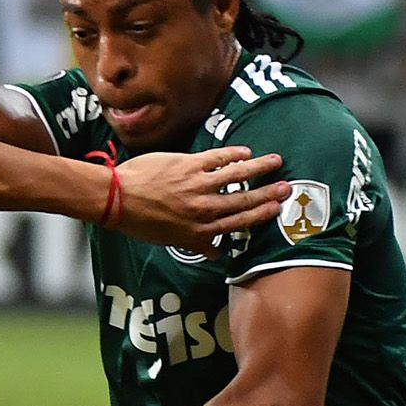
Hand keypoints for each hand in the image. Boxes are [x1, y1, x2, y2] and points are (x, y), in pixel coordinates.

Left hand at [113, 147, 290, 256]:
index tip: (277, 210)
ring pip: (235, 176)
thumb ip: (195, 243)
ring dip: (258, 168)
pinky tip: (245, 151)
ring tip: (275, 161)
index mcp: (199, 230)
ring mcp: (197, 186)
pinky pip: (217, 158)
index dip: (259, 216)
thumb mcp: (169, 240)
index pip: (237, 224)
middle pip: (242, 200)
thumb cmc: (140, 222)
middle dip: (267, 193)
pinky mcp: (188, 165)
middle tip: (287, 187)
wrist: (118, 199)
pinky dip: (233, 154)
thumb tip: (214, 254)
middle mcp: (203, 209)